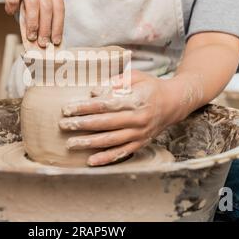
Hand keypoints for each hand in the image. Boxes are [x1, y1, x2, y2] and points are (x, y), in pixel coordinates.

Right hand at [0, 0, 63, 46]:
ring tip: (30, 36)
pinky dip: (12, 9)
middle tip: (42, 42)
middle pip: (47, 6)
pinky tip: (10, 12)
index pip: (59, 6)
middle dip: (45, 28)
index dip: (58, 25)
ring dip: (32, 23)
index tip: (55, 40)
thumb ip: (41, 12)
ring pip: (33, 3)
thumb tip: (46, 38)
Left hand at [59, 70, 181, 165]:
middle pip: (105, 124)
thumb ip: (116, 82)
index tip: (68, 108)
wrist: (174, 103)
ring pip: (111, 141)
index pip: (105, 104)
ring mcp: (140, 134)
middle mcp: (138, 119)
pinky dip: (106, 158)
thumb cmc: (151, 87)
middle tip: (63, 125)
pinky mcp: (141, 144)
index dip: (85, 107)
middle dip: (82, 125)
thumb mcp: (136, 77)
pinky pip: (122, 153)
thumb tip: (94, 92)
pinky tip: (91, 161)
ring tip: (71, 144)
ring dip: (89, 143)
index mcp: (136, 100)